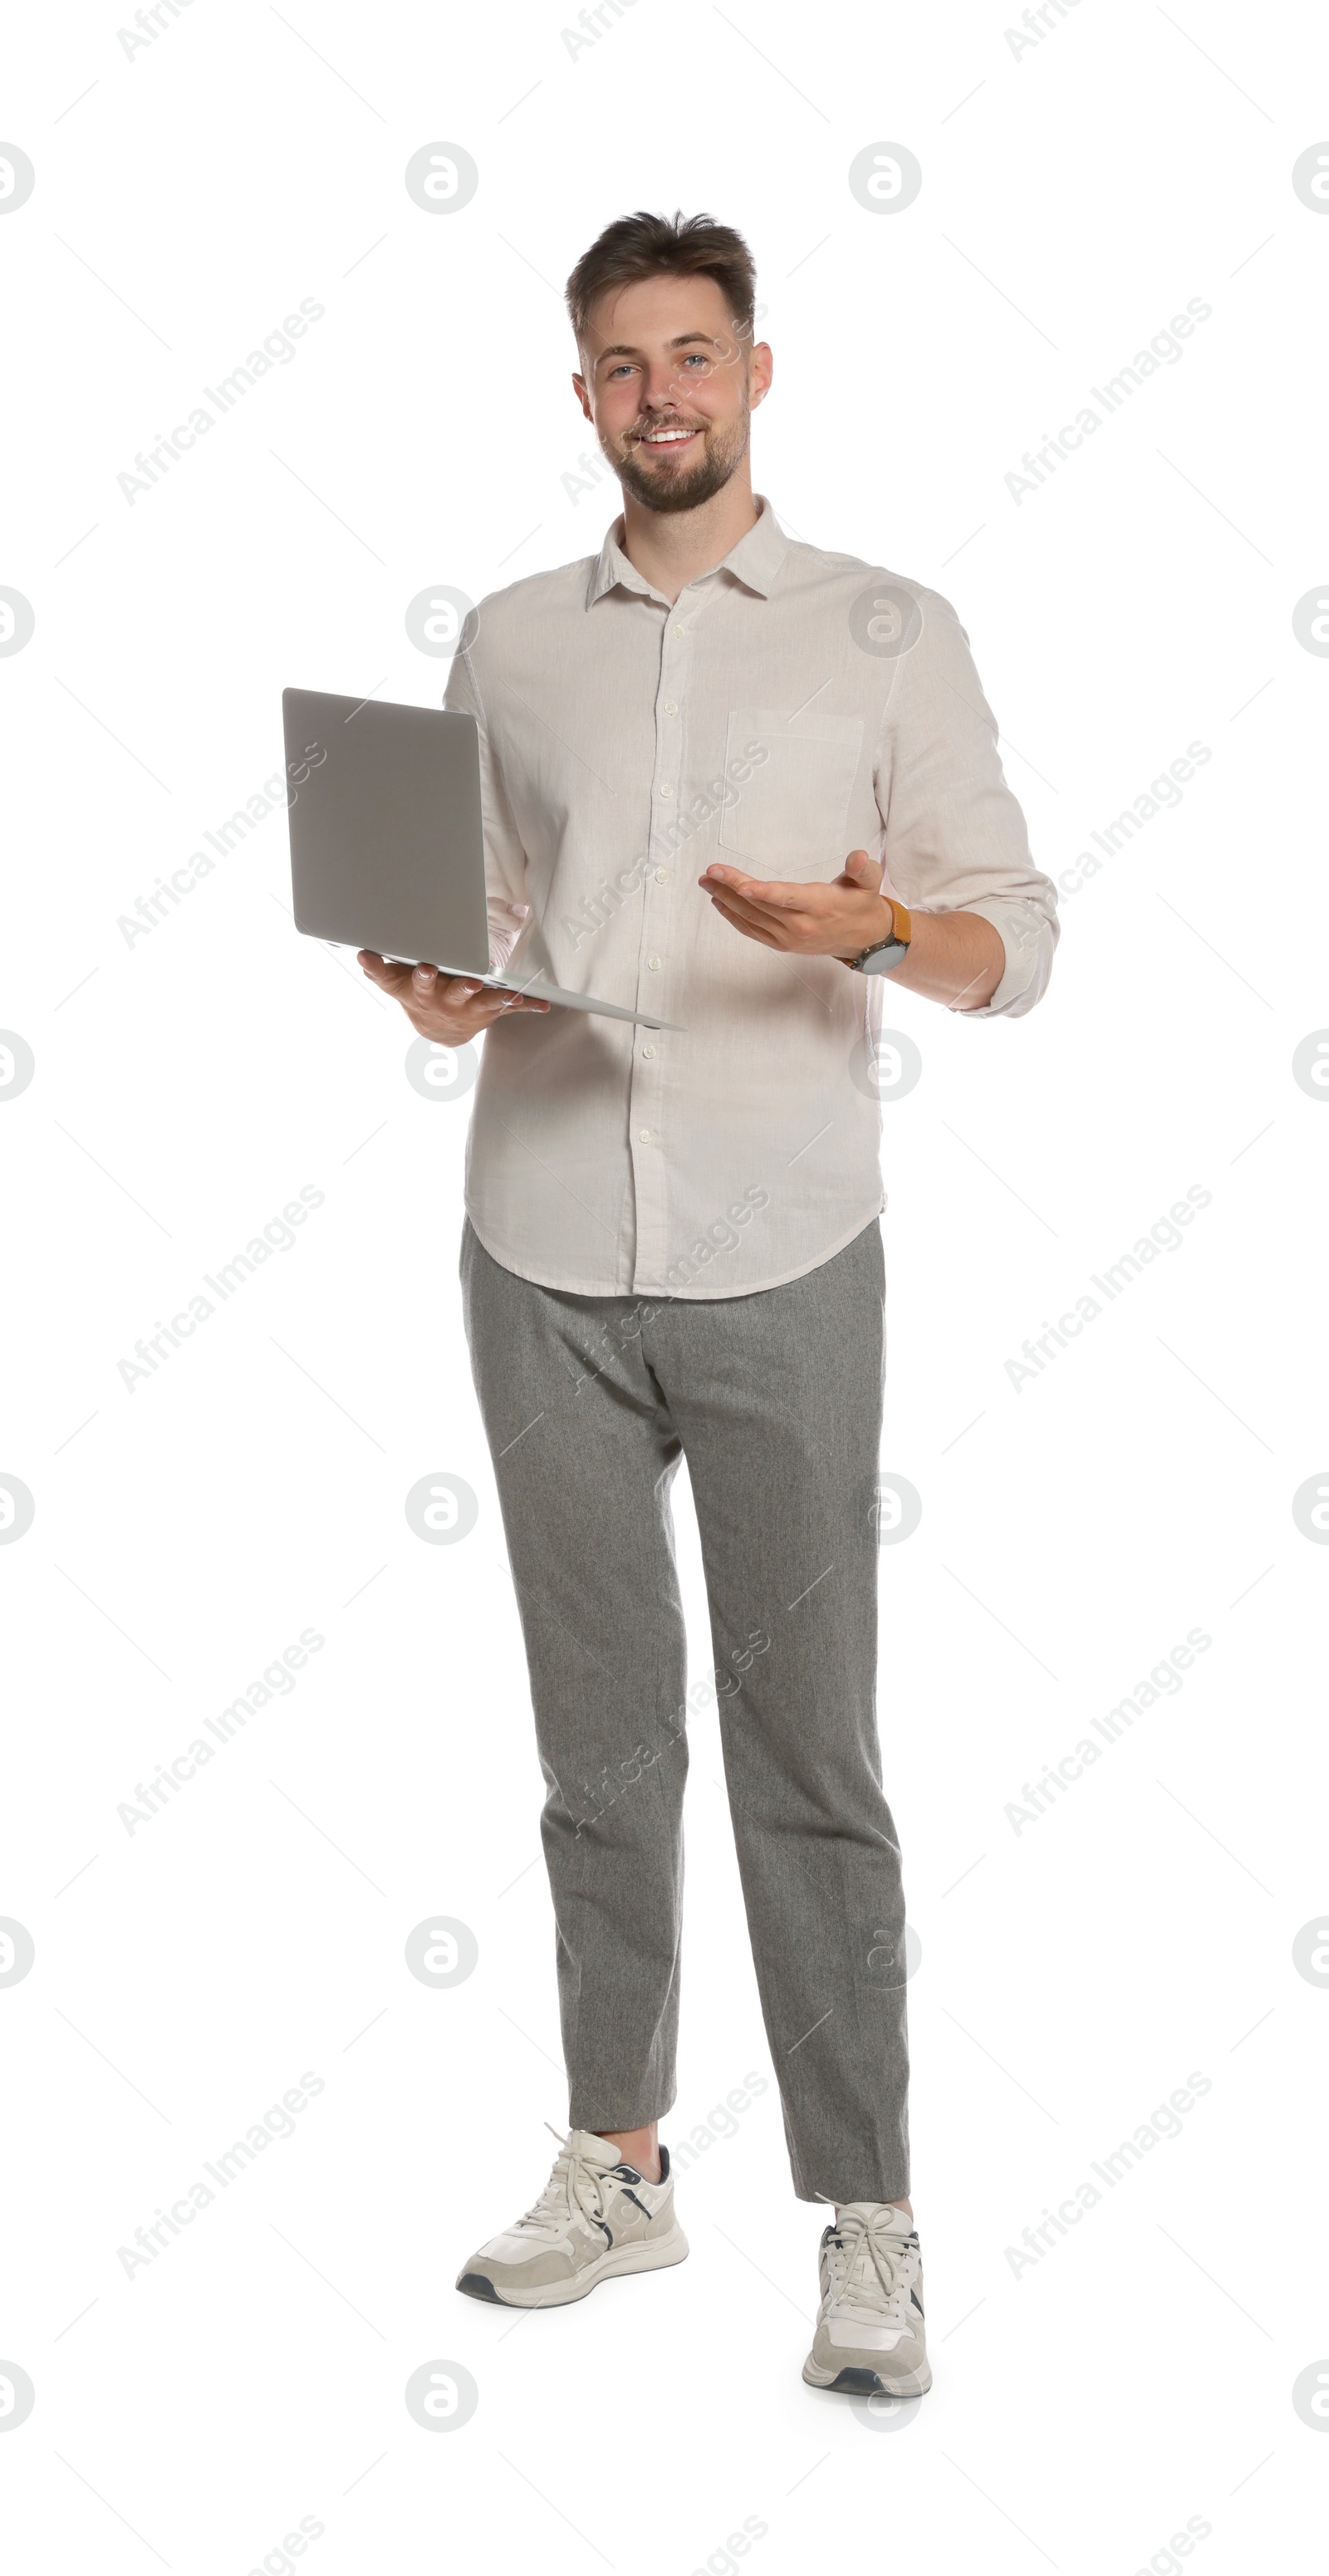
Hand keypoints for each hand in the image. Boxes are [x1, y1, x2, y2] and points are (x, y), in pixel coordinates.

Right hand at [357, 953, 550, 1040]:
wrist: (437, 1030)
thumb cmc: (416, 996)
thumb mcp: (395, 984)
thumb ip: (378, 969)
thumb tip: (362, 954)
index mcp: (423, 992)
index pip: (417, 983)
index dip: (419, 977)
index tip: (419, 966)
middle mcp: (446, 1003)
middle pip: (452, 993)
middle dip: (461, 987)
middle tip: (470, 980)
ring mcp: (470, 1009)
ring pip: (484, 1002)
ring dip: (497, 997)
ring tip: (512, 993)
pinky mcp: (489, 1012)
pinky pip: (510, 1008)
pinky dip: (527, 1005)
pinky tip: (544, 1005)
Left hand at [698, 849, 893, 958]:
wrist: (863, 939)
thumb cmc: (862, 903)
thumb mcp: (869, 882)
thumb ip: (863, 869)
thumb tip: (859, 856)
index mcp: (820, 905)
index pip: (787, 897)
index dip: (764, 892)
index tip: (741, 885)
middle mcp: (801, 925)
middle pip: (761, 905)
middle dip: (732, 887)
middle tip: (710, 872)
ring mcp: (788, 937)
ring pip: (751, 917)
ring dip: (726, 899)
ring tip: (706, 881)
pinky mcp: (781, 943)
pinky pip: (752, 930)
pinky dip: (733, 917)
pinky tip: (718, 901)